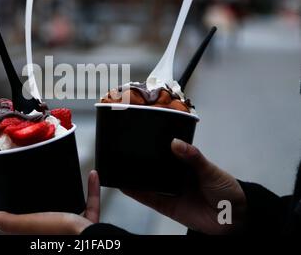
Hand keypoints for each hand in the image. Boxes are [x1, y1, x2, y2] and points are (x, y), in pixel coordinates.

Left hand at [0, 170, 99, 233]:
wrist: (95, 238)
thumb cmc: (65, 234)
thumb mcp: (32, 224)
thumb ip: (11, 222)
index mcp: (40, 235)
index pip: (27, 227)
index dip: (23, 214)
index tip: (21, 198)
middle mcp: (56, 234)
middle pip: (50, 217)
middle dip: (50, 198)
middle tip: (46, 183)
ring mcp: (74, 231)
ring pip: (72, 209)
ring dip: (72, 191)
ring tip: (68, 177)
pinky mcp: (89, 225)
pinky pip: (91, 205)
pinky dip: (91, 190)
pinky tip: (92, 176)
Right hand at [122, 139, 246, 234]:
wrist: (235, 219)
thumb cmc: (227, 189)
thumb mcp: (211, 170)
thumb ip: (193, 157)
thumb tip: (175, 142)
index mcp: (185, 163)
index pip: (166, 151)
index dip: (154, 144)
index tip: (139, 135)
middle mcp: (175, 175)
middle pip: (154, 166)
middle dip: (141, 159)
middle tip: (124, 150)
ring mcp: (170, 190)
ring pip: (148, 182)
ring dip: (135, 176)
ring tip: (119, 166)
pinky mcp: (167, 206)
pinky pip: (149, 199)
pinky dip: (136, 193)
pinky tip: (125, 186)